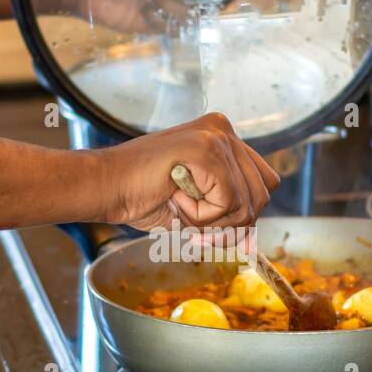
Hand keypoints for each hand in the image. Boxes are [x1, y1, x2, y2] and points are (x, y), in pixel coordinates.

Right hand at [98, 113, 279, 234]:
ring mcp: (217, 136)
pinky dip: (202, 216)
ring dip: (213, 221)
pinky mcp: (208, 150)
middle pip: (262, 194)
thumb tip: (252, 242)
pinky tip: (175, 199)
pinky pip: (228, 202)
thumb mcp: (197, 207)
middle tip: (194, 228)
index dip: (242, 215)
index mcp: (223, 137)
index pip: (264, 183)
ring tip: (180, 205)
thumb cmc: (142, 195)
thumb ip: (228, 214)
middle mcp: (224, 130)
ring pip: (247, 202)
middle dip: (230, 224)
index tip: (209, 229)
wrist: (106, 187)